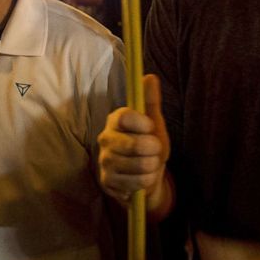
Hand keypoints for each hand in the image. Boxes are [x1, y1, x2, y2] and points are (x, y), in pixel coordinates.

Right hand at [98, 75, 168, 208]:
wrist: (146, 178)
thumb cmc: (149, 147)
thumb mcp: (154, 124)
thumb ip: (150, 101)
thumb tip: (149, 76)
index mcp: (115, 120)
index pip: (125, 116)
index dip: (143, 123)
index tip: (151, 127)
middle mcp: (105, 138)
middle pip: (135, 144)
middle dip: (154, 150)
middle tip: (154, 151)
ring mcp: (104, 161)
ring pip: (139, 165)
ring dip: (152, 167)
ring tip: (149, 165)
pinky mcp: (107, 181)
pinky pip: (136, 183)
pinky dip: (146, 182)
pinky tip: (141, 179)